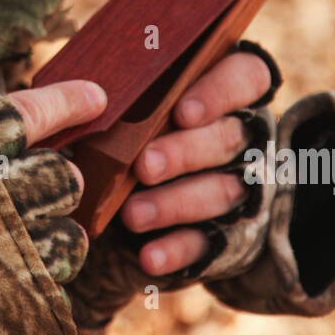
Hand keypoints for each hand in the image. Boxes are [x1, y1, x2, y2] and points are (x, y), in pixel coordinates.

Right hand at [0, 82, 106, 334]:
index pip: (36, 112)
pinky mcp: (29, 319)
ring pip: (72, 240)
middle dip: (54, 188)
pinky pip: (57, 300)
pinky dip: (34, 304)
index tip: (95, 98)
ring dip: (50, 247)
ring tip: (7, 262)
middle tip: (24, 206)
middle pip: (66, 177)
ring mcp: (16, 259)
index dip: (70, 102)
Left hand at [119, 51, 270, 275]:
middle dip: (185, 152)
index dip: (220, 92)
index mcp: (230, 90)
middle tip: (144, 165)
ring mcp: (239, 187)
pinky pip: (207, 243)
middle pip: (229, 138)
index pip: (246, 77)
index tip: (182, 112)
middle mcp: (243, 137)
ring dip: (174, 203)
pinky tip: (149, 257)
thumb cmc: (143, 123)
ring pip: (221, 191)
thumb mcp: (145, 101)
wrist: (160, 191)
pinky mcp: (226, 235)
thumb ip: (136, 92)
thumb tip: (88, 89)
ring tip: (132, 214)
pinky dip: (176, 250)